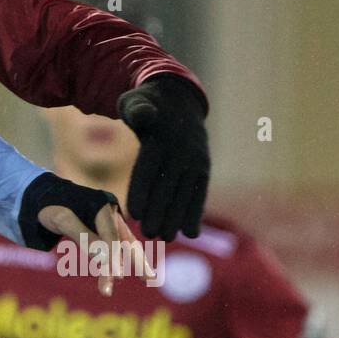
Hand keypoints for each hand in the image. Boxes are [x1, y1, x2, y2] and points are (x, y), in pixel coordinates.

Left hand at [35, 199, 152, 296]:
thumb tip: (105, 257)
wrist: (45, 197)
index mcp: (102, 207)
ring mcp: (109, 222)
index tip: (116, 277)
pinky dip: (118, 261)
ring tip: (147, 280)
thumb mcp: (62, 220)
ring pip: (124, 245)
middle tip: (150, 279)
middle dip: (139, 260)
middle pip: (127, 239)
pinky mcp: (103, 231)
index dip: (114, 258)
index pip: (111, 237)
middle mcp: (110, 214)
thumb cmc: (52, 207)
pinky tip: (120, 274)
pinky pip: (115, 248)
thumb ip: (83, 236)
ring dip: (132, 263)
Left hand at [117, 74, 210, 240]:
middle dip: (158, 212)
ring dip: (176, 218)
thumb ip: (137, 110)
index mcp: (160, 136)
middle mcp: (181, 149)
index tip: (134, 214)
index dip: (141, 192)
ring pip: (185, 193)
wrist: (178, 100)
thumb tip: (143, 115)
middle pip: (167, 186)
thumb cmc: (146, 105)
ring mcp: (195, 158)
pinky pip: (200, 192)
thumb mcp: (136, 101)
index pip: (149, 168)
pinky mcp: (204, 166)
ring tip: (166, 237)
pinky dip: (196, 212)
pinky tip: (191, 233)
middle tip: (148, 234)